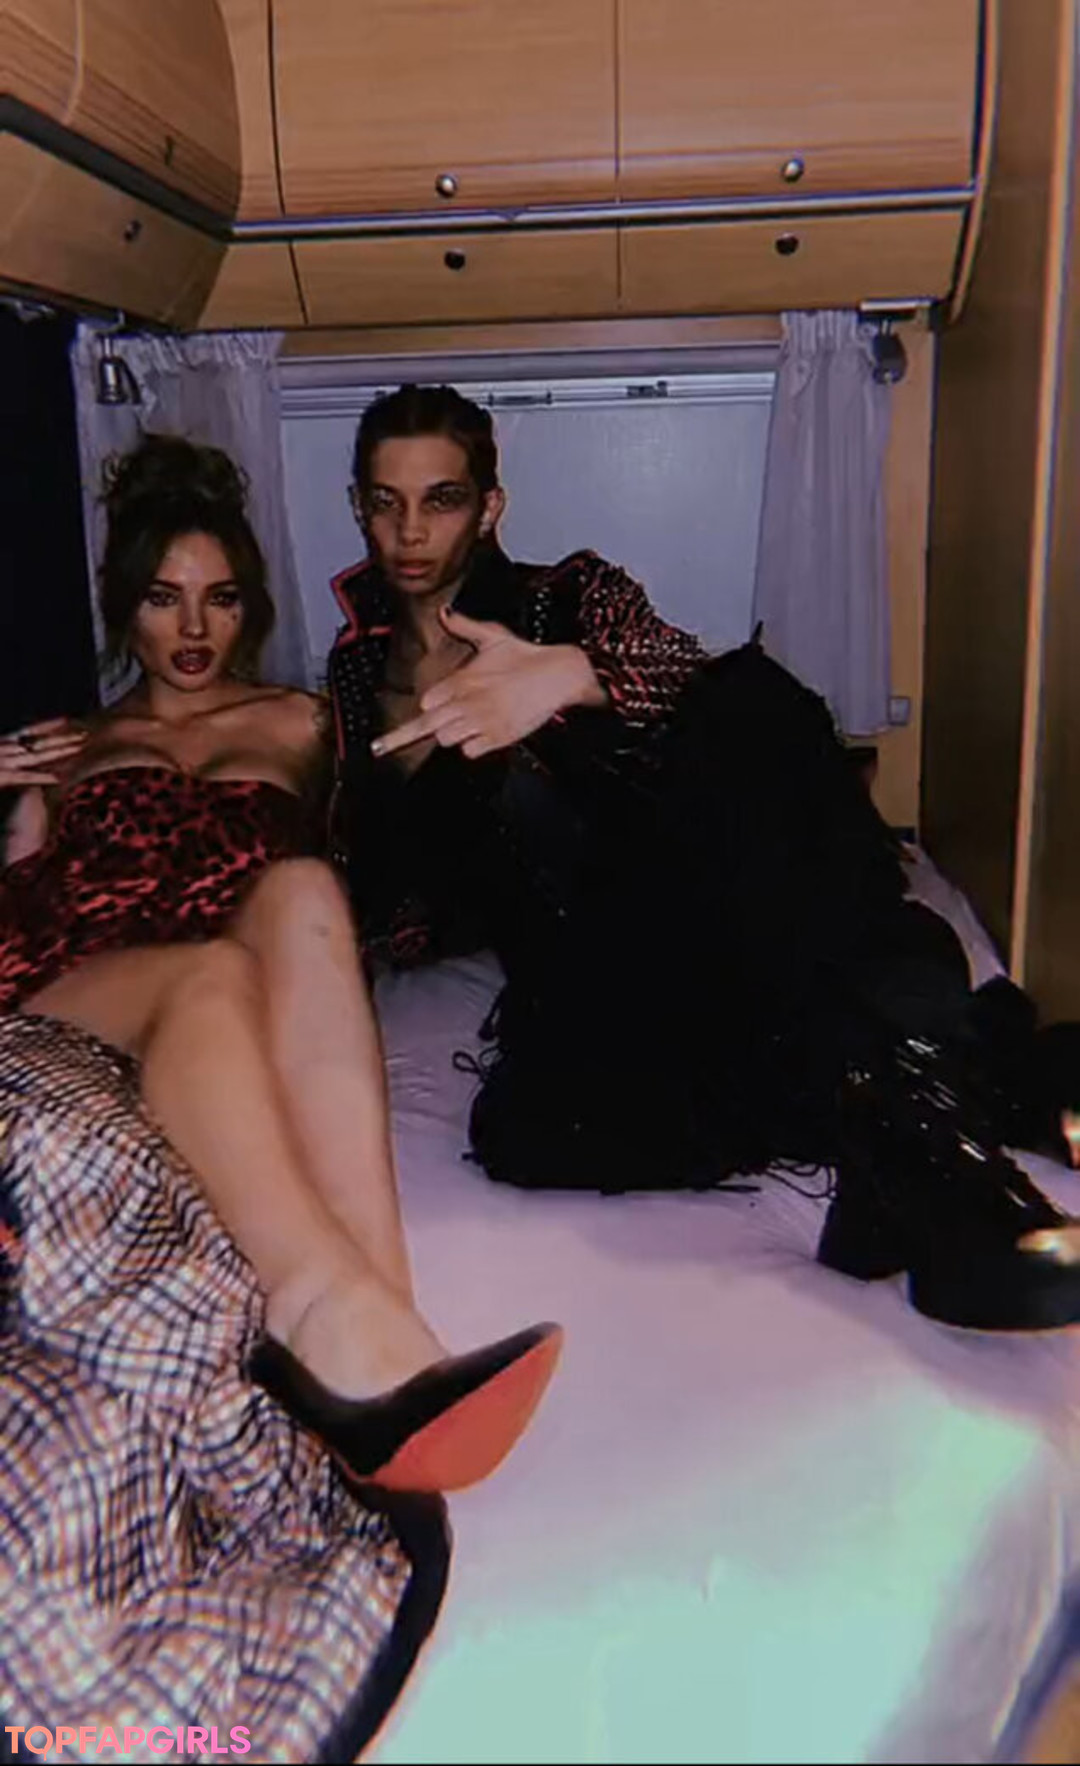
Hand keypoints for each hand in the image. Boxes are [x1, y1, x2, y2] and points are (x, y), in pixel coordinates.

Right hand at [0, 718, 87, 787]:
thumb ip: (8, 755)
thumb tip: (21, 749)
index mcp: (1, 743)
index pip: (28, 731)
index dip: (48, 725)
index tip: (66, 720)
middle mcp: (2, 749)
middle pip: (38, 742)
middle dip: (63, 739)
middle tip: (85, 734)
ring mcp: (1, 762)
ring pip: (35, 757)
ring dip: (59, 752)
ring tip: (80, 748)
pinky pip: (23, 778)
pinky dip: (40, 777)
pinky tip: (58, 779)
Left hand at [371, 608, 605, 760]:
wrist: (559, 675)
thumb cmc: (526, 655)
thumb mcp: (493, 636)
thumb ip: (464, 626)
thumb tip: (444, 612)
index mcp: (463, 678)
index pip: (427, 701)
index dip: (430, 704)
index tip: (434, 705)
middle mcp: (469, 701)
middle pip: (428, 725)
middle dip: (417, 730)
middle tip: (393, 742)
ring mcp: (483, 721)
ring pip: (446, 739)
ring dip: (452, 734)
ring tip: (467, 724)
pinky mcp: (499, 737)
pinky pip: (469, 752)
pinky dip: (472, 746)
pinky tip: (482, 734)